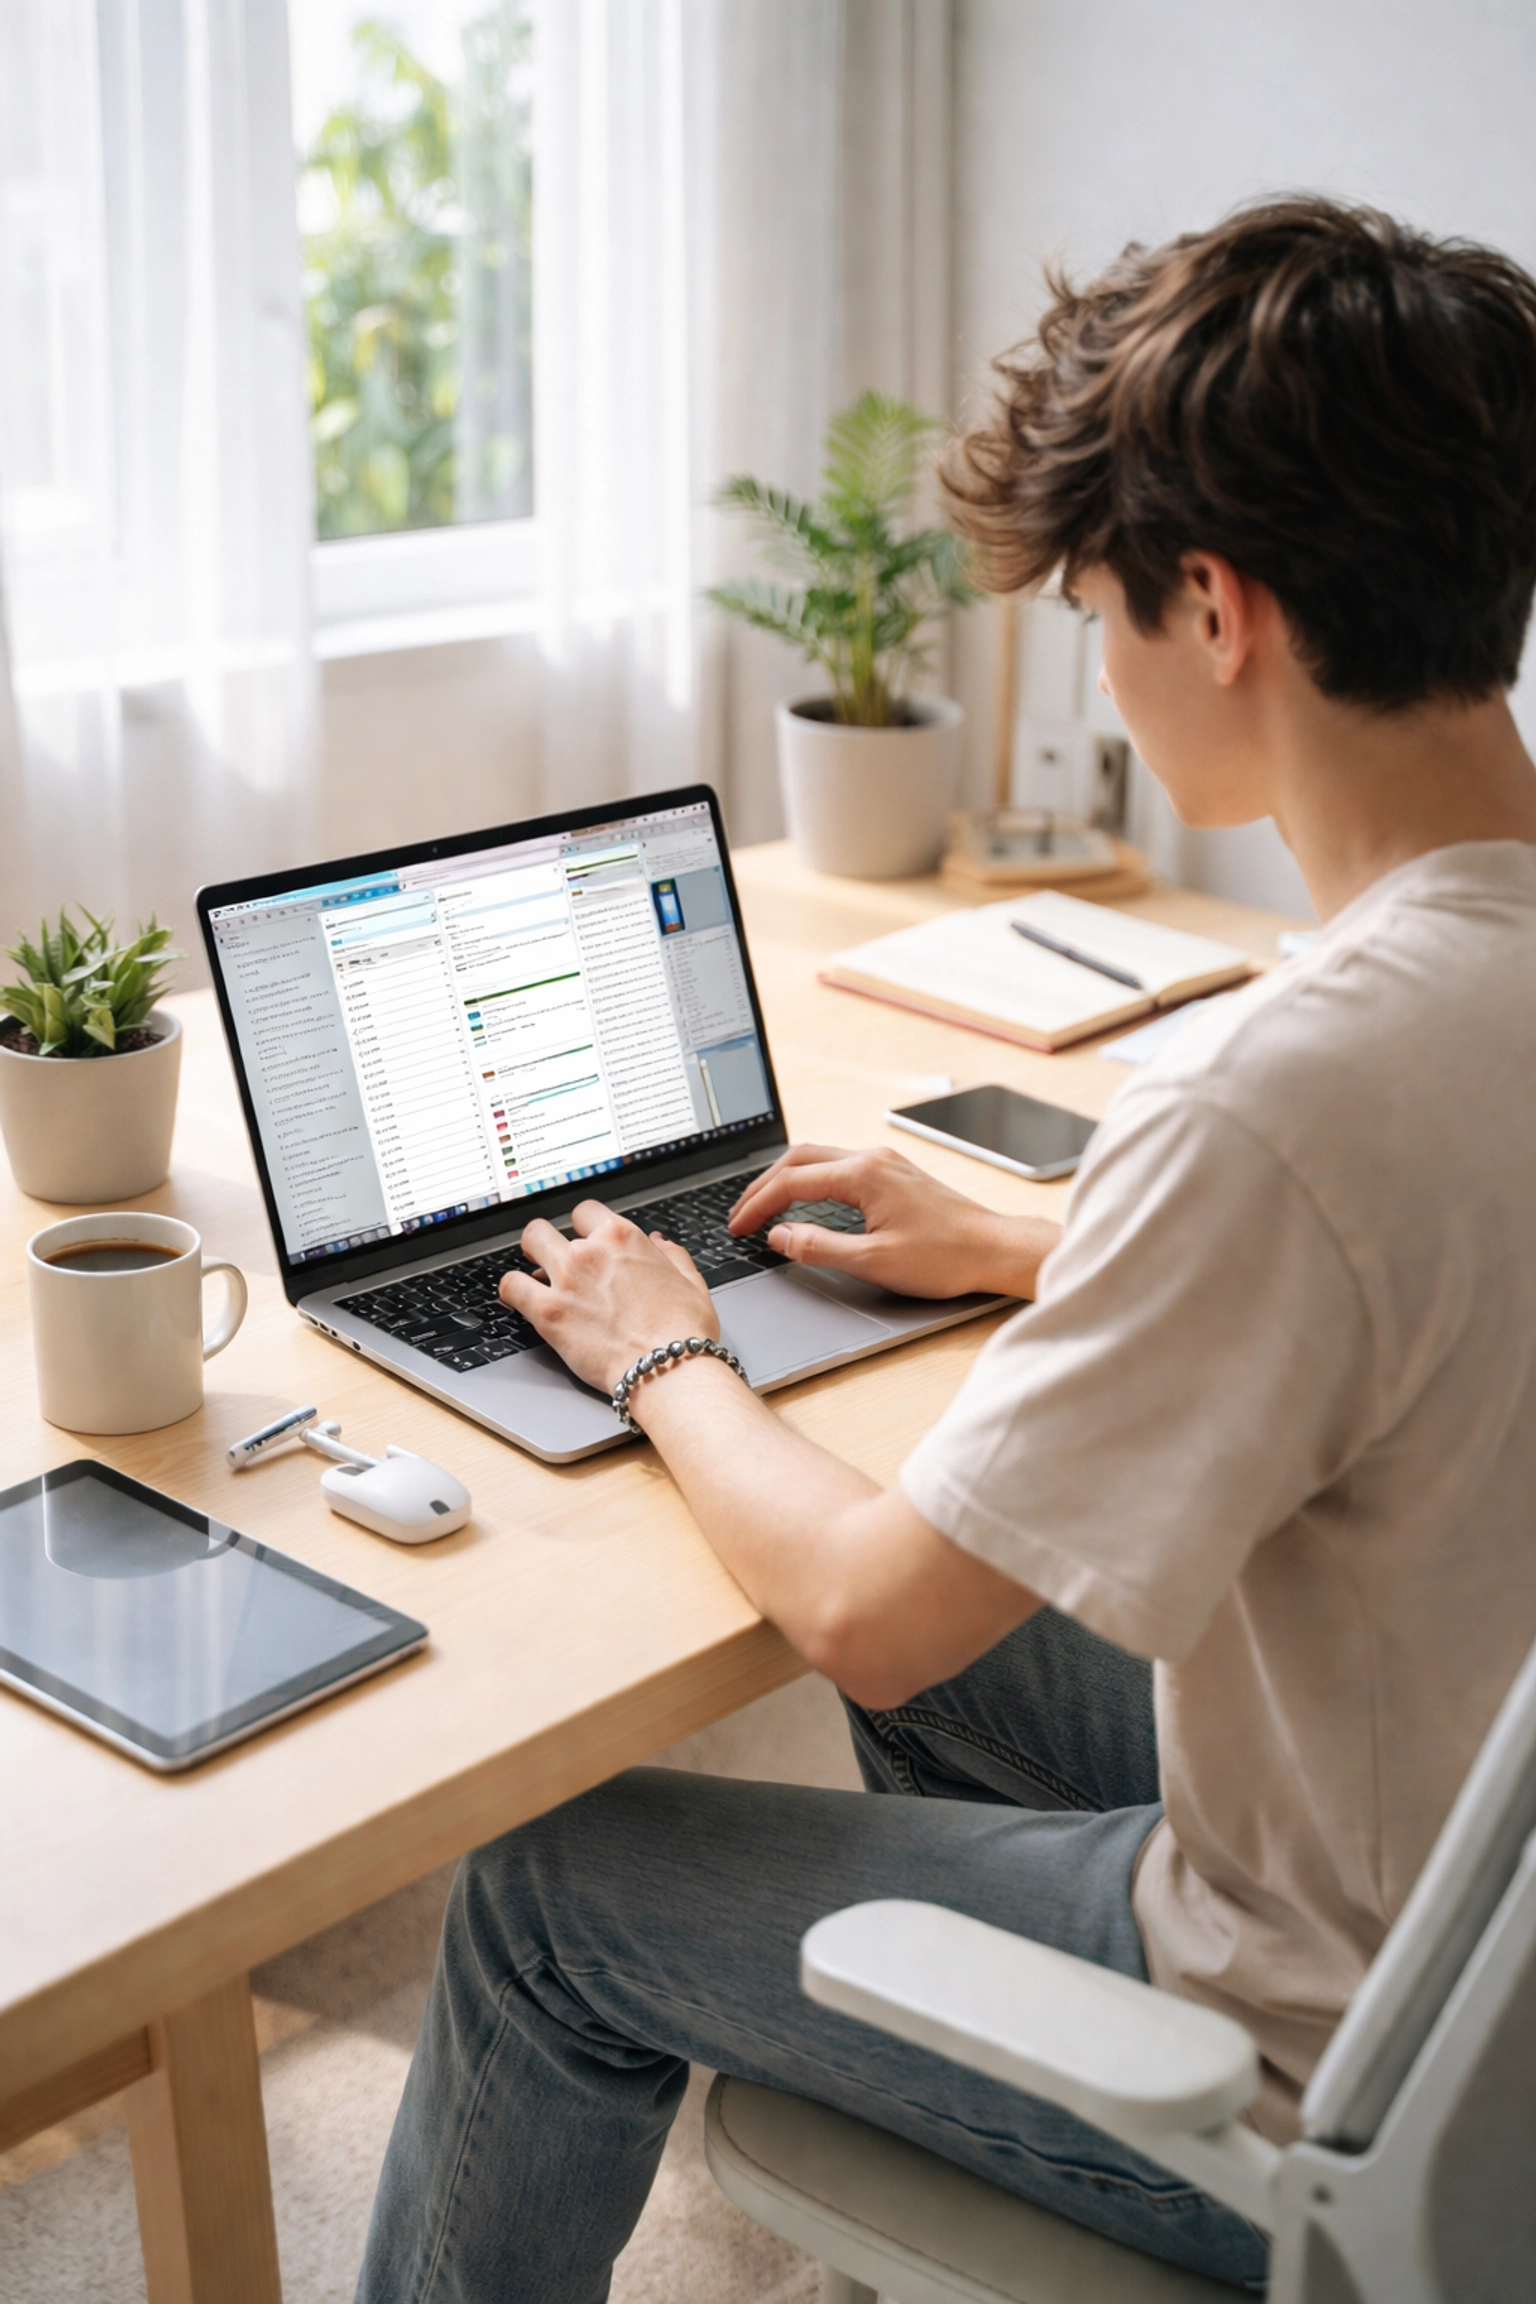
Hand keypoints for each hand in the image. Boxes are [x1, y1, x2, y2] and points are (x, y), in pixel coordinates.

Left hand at [500, 1202, 718, 1394]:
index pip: (586, 1212)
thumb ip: (672, 1256)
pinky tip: (517, 1298)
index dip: (582, 1227)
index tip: (583, 1240)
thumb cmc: (684, 1330)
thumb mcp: (691, 1282)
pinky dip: (511, 1290)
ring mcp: (566, 1279)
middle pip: (547, 1227)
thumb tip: (659, 1243)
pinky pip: (512, 1287)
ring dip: (529, 1260)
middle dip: (546, 1241)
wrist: (668, 1368)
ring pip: (528, 1246)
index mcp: (623, 1238)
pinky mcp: (549, 1312)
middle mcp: (590, 1251)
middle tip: (549, 1258)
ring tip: (533, 1277)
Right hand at [729, 1144, 1058, 1300]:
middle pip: (799, 1159)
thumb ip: (819, 1247)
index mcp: (863, 1175)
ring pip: (819, 1158)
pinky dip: (811, 1179)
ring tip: (765, 1206)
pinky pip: (840, 1165)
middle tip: (741, 1214)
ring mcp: (885, 1163)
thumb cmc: (945, 1257)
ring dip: (786, 1179)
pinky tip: (807, 1200)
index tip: (738, 1227)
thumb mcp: (873, 1261)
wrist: (994, 1248)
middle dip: (764, 1186)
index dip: (758, 1206)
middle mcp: (872, 1159)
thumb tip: (780, 1237)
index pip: (792, 1182)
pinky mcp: (895, 1173)